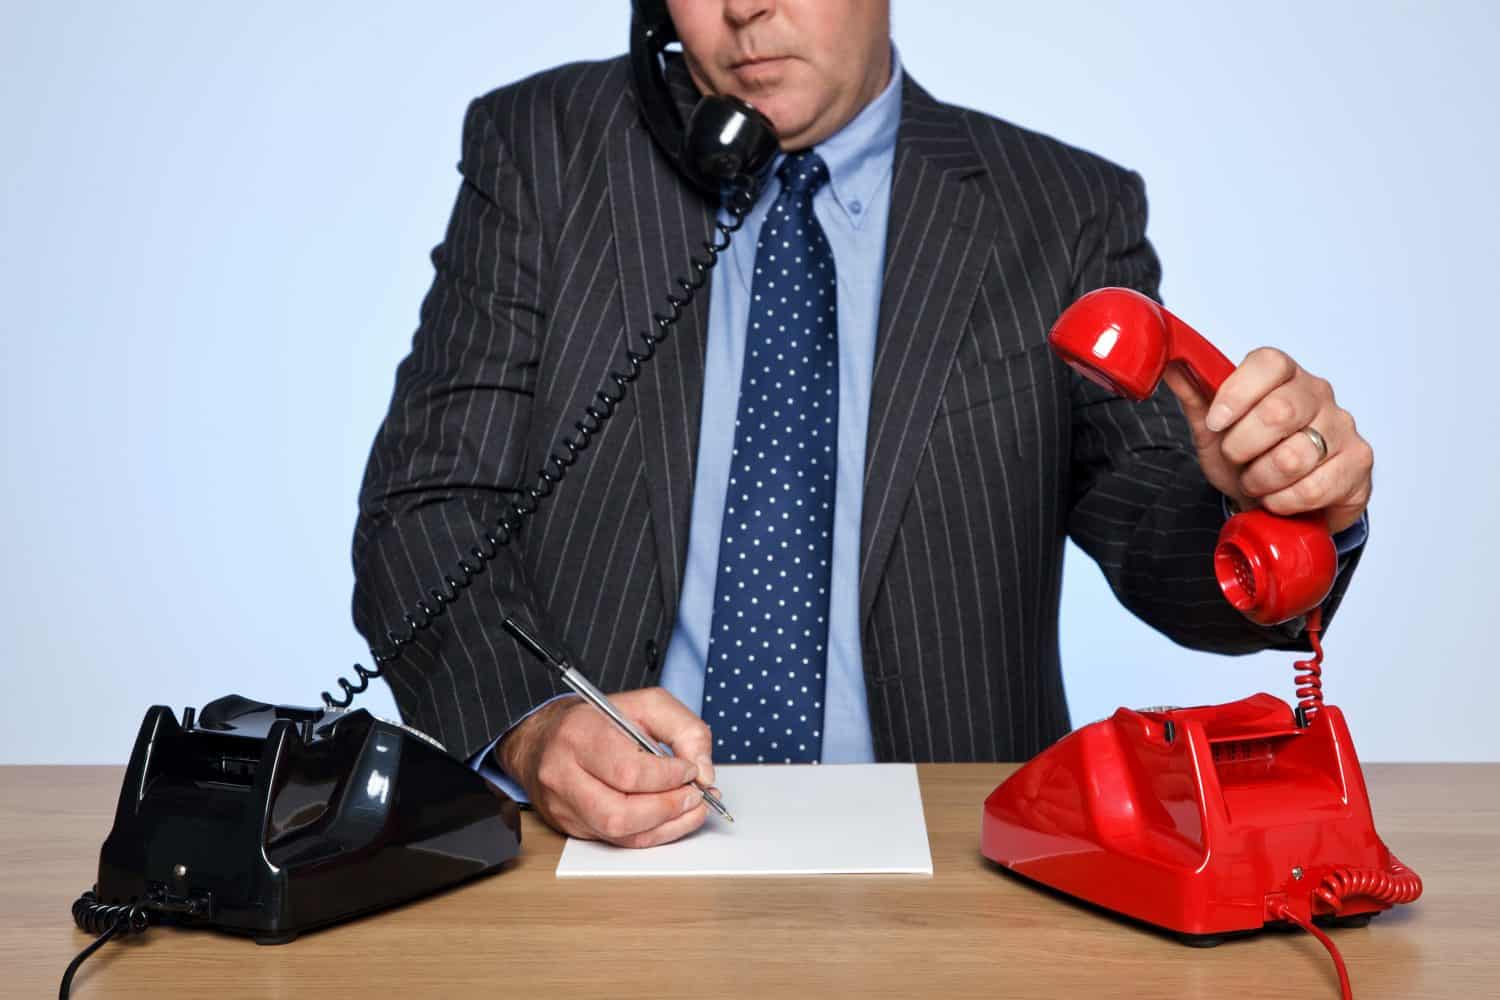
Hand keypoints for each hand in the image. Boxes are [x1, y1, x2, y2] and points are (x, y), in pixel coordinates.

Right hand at [496, 687, 716, 847]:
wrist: (544, 738)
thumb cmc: (597, 720)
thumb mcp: (646, 704)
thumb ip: (684, 729)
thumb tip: (703, 772)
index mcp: (579, 734)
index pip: (627, 771)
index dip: (668, 777)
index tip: (690, 770)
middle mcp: (563, 774)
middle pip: (619, 813)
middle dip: (668, 808)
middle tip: (696, 795)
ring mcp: (563, 806)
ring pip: (619, 834)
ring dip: (666, 825)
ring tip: (690, 807)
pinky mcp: (570, 827)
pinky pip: (617, 842)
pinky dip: (653, 833)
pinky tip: (672, 818)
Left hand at [1162, 347, 1372, 534]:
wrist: (1280, 500)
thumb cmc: (1249, 456)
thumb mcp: (1213, 428)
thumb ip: (1196, 396)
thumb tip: (1170, 362)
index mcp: (1283, 374)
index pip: (1267, 363)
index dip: (1235, 395)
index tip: (1216, 422)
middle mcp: (1318, 393)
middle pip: (1278, 412)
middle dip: (1242, 446)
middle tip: (1236, 458)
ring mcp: (1343, 426)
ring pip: (1294, 456)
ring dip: (1261, 479)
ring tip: (1257, 480)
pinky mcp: (1358, 463)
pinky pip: (1314, 487)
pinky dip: (1283, 501)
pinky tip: (1278, 498)